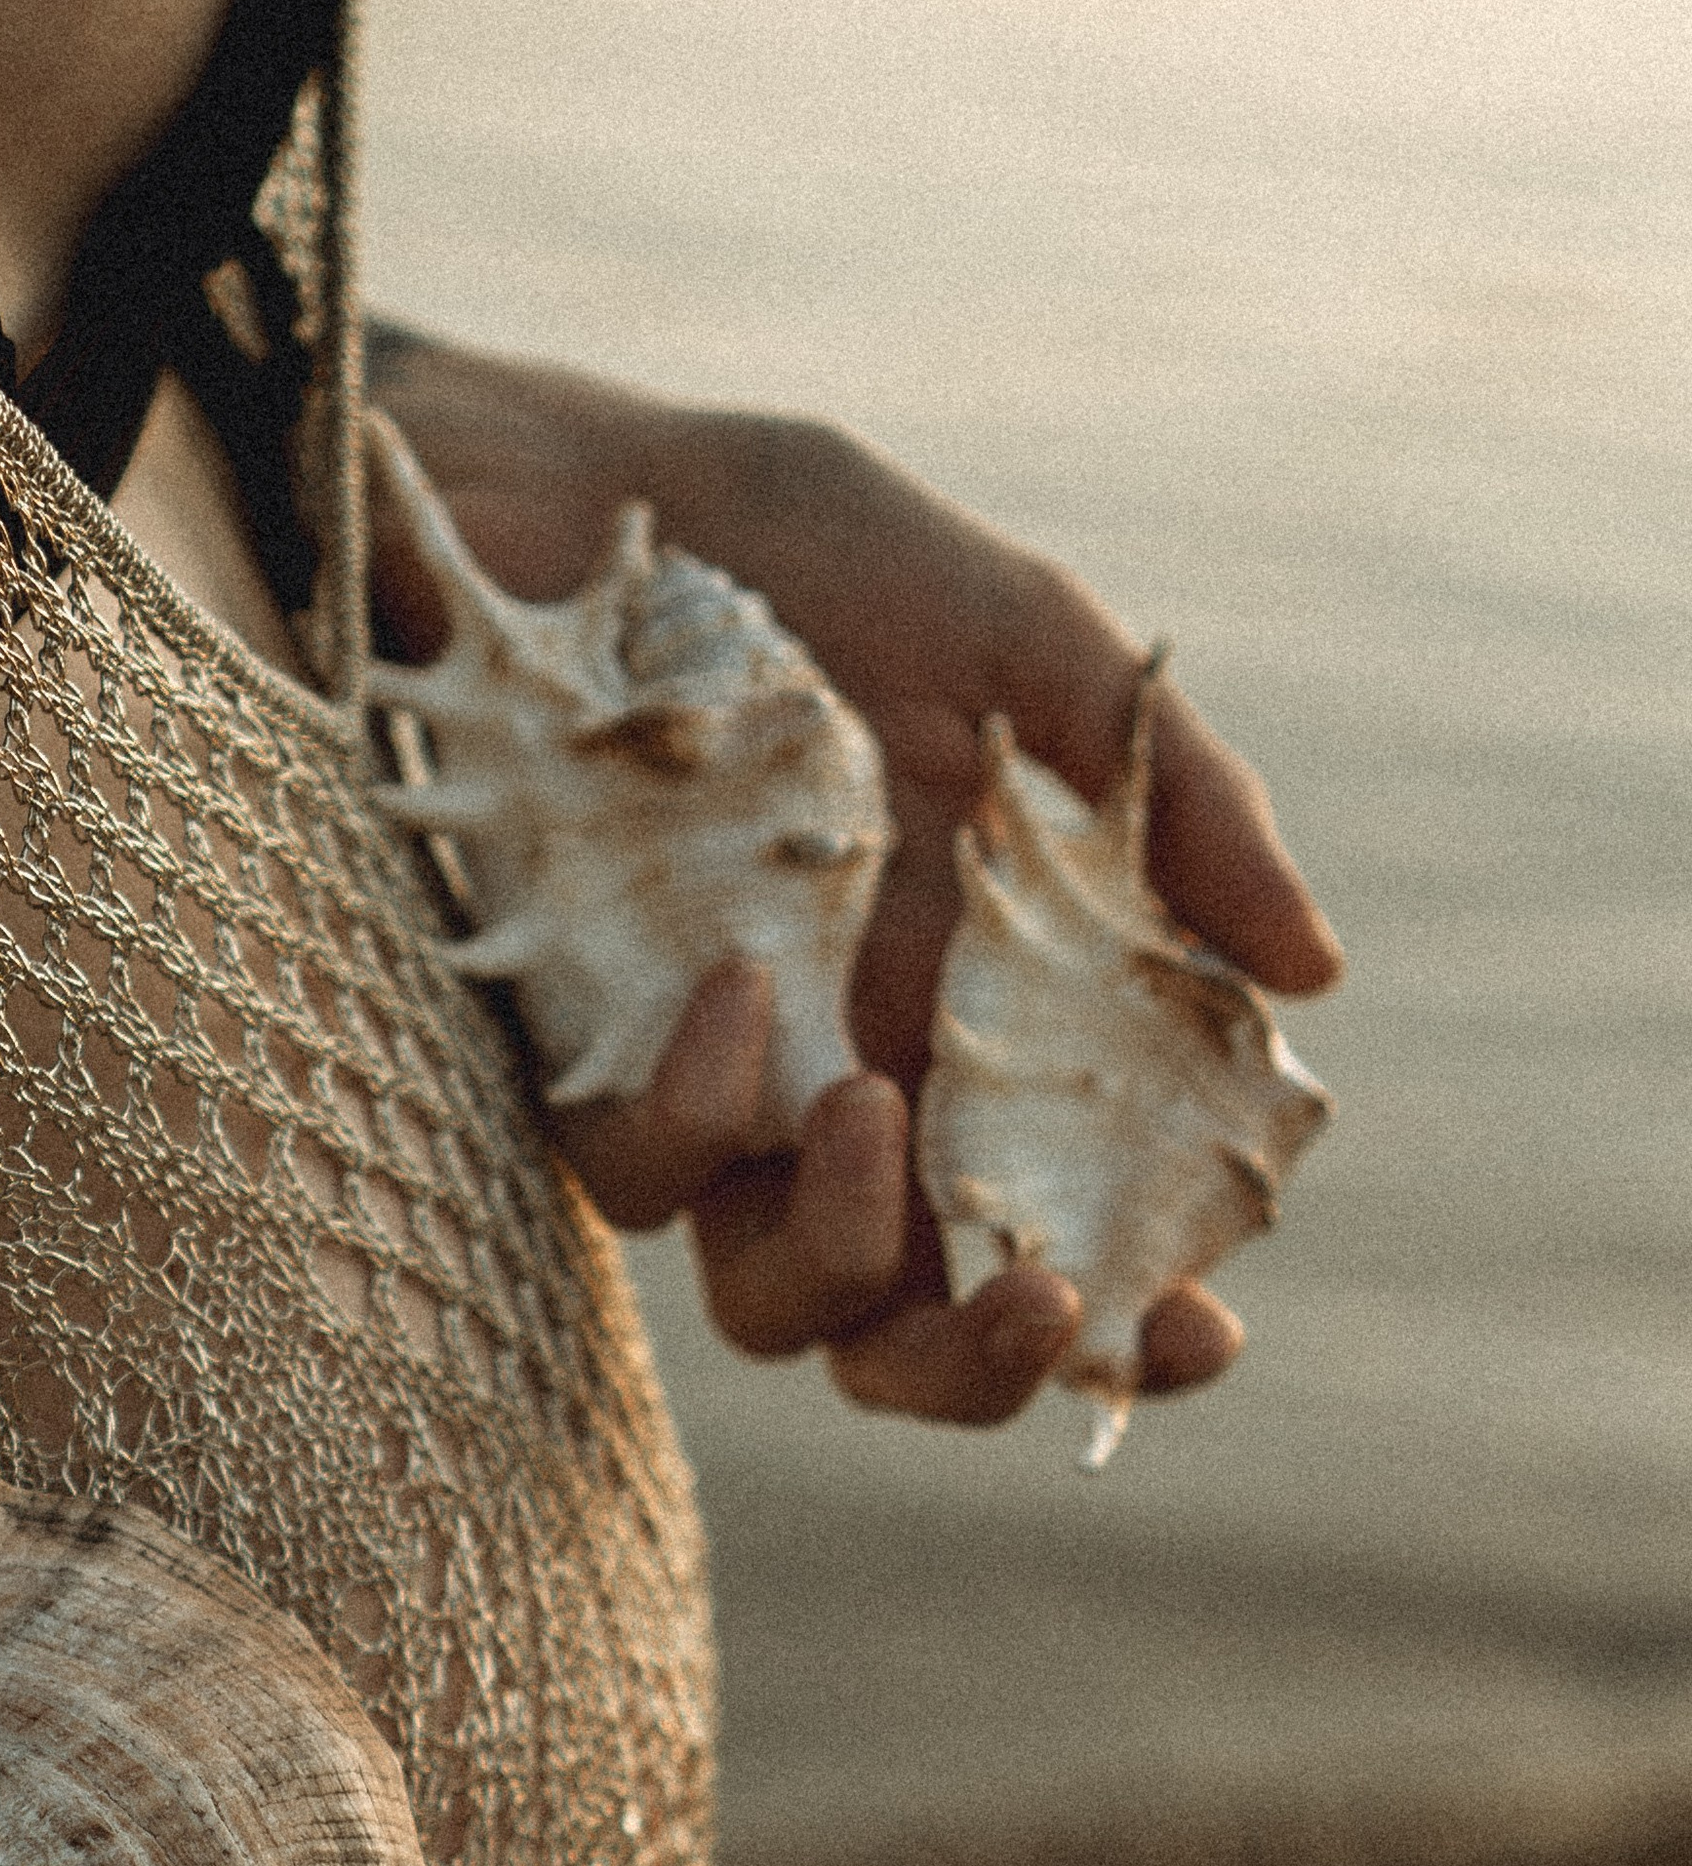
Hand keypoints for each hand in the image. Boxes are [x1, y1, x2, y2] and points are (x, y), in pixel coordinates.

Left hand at [367, 334, 1343, 1425]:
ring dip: (845, 1249)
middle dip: (980, 1369)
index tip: (1199, 1323)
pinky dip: (699, 1106)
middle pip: (903, 1340)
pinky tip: (739, 979)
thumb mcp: (1022, 645)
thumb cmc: (797, 560)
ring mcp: (707, 1094)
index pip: (1058, 1235)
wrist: (555, 496)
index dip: (1128, 1324)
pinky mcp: (574, 1060)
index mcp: (973, 1033)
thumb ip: (1174, 804)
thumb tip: (1309, 971)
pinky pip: (638, 1172)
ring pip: (770, 1304)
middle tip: (1042, 1299)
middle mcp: (842, 1096)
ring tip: (867, 1103)